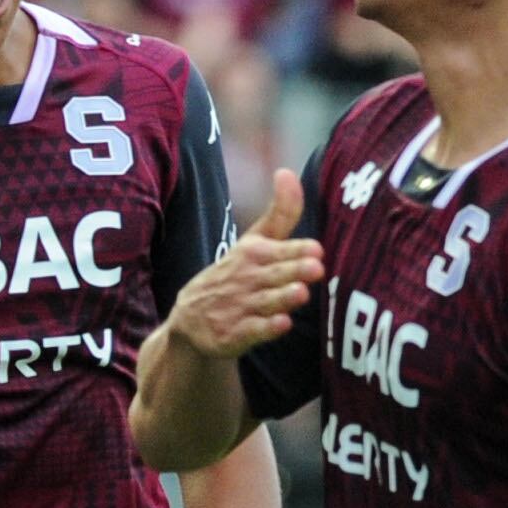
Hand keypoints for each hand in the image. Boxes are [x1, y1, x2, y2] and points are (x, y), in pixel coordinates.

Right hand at [167, 168, 324, 359]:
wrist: (191, 320)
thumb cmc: (235, 275)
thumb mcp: (254, 242)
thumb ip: (280, 213)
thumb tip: (287, 172)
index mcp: (252, 254)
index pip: (277, 250)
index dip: (296, 250)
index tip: (317, 250)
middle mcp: (245, 280)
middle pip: (274, 275)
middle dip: (293, 271)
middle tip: (316, 267)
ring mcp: (238, 309)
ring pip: (265, 303)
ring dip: (282, 298)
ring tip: (300, 293)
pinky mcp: (233, 336)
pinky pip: (252, 332)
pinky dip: (266, 329)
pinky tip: (282, 324)